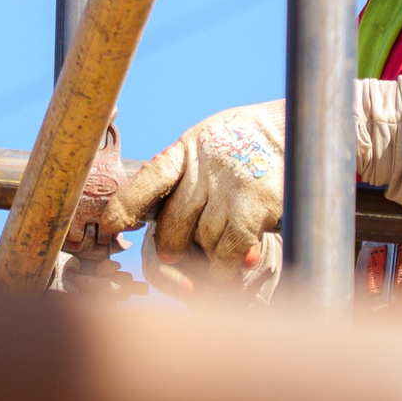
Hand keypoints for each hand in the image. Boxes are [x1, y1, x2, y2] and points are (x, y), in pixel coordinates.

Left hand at [104, 101, 285, 294]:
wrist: (291, 133)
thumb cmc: (240, 146)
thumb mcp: (205, 145)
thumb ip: (182, 174)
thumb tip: (150, 216)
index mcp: (186, 150)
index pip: (151, 179)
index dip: (128, 203)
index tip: (110, 225)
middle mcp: (205, 166)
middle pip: (174, 221)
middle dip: (172, 244)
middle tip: (172, 254)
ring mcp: (231, 185)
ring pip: (203, 238)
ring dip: (208, 254)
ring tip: (216, 256)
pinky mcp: (256, 204)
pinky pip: (230, 247)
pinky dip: (227, 264)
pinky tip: (230, 266)